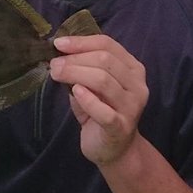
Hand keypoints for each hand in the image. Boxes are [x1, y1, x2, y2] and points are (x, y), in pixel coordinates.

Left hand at [49, 34, 148, 166]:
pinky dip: (87, 99)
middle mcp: (137, 85)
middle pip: (105, 60)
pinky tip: (75, 92)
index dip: (81, 42)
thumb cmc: (101, 113)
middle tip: (54, 64)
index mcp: (133, 69)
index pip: (108, 44)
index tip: (58, 43)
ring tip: (57, 74)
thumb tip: (59, 54)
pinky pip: (104, 111)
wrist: (115, 150)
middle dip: (75, 59)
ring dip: (75, 74)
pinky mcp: (121, 127)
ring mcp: (132, 107)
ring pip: (103, 80)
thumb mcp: (92, 86)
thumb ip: (83, 69)